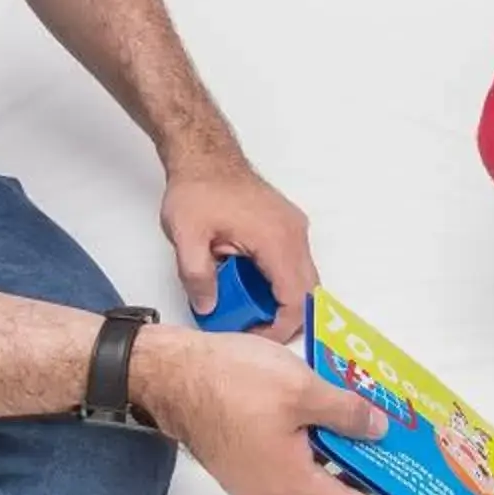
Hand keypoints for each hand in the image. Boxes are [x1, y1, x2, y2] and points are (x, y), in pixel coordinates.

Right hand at [133, 327, 452, 494]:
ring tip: (400, 481)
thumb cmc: (228, 382)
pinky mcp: (252, 470)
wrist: (169, 377)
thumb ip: (347, 413)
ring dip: (361, 492)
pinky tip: (352, 450)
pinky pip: (305, 481)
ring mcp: (262, 487)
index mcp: (295, 487)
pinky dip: (335, 473)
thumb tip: (377, 431)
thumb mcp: (301, 389)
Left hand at [160, 149, 315, 341]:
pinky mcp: (287, 226)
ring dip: (279, 299)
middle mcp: (294, 234)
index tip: (256, 338)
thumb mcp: (186, 236)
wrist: (205, 156)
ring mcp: (294, 228)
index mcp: (276, 240)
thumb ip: (196, 277)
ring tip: (244, 305)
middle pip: (307, 293)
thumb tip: (208, 306)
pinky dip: (278, 281)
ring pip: (303, 280)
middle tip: (249, 326)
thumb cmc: (199, 188)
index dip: (280, 329)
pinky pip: (294, 264)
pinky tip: (248, 283)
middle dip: (282, 318)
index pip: (295, 300)